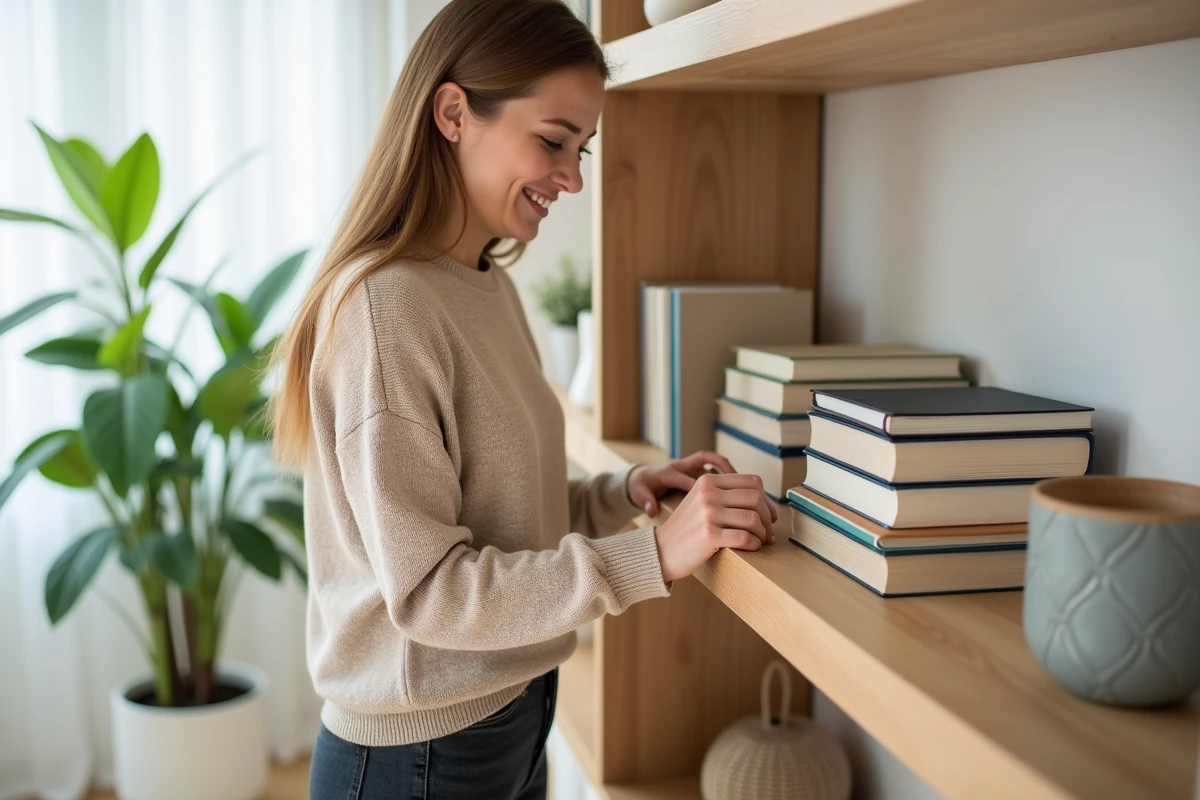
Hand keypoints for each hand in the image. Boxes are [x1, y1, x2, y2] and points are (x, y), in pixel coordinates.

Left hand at [627, 451, 736, 517]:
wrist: (641, 475)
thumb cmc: (642, 485)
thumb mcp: (639, 493)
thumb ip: (645, 500)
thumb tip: (651, 511)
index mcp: (669, 472)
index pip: (688, 479)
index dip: (703, 491)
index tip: (717, 505)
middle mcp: (683, 465)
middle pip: (706, 461)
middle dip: (723, 470)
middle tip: (741, 486)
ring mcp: (691, 464)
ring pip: (714, 461)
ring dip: (730, 470)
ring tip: (746, 485)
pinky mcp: (697, 467)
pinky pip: (716, 466)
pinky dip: (728, 474)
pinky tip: (740, 488)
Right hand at [653, 472, 777, 583]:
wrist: (661, 550)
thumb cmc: (687, 529)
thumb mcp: (700, 500)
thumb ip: (725, 494)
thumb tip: (763, 501)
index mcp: (708, 481)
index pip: (752, 482)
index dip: (766, 500)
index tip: (769, 516)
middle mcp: (708, 493)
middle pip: (756, 499)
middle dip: (768, 518)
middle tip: (768, 533)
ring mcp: (708, 514)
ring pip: (753, 519)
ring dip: (763, 534)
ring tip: (760, 542)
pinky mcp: (709, 535)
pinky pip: (745, 538)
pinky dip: (754, 544)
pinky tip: (751, 547)